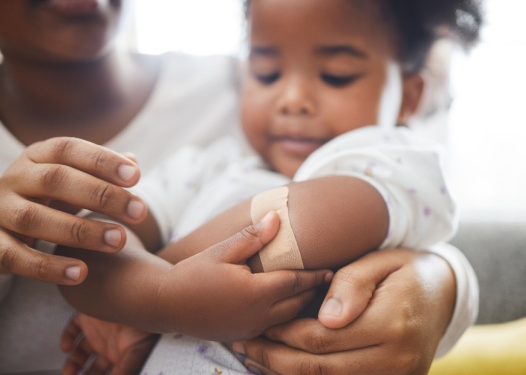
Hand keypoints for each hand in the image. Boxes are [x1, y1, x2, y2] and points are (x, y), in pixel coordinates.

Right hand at [0, 137, 146, 283]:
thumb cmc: (49, 196)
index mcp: (37, 156)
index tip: (136, 176)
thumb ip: (102, 172)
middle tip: (139, 212)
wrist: (0, 223)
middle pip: (56, 180)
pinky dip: (48, 266)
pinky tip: (81, 272)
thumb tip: (133, 162)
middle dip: (102, 196)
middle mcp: (14, 178)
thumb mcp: (74, 179)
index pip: (68, 149)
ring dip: (80, 231)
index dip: (102, 160)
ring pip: (34, 218)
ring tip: (119, 241)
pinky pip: (15, 256)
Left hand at [61, 313, 156, 374]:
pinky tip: (67, 347)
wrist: (139, 301)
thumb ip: (123, 371)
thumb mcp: (134, 356)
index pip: (105, 372)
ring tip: (68, 373)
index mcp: (120, 355)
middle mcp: (109, 344)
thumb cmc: (144, 326)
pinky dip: (66, 338)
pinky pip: (73, 328)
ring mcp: (99, 330)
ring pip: (80, 351)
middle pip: (91, 366)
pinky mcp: (89, 316)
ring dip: (71, 364)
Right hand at [158, 211, 333, 341]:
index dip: (315, 275)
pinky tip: (285, 304)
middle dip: (313, 291)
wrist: (165, 304)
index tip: (331, 268)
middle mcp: (258, 315)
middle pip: (297, 303)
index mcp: (256, 293)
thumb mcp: (222, 250)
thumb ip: (252, 237)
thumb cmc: (193, 273)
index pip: (296, 282)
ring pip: (288, 318)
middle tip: (328, 278)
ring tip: (311, 290)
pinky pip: (273, 327)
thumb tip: (277, 218)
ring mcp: (251, 329)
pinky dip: (285, 315)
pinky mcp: (243, 336)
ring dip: (301, 304)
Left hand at [232, 249, 455, 374]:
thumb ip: (352, 285)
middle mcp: (398, 359)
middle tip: (244, 347)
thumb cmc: (404, 270)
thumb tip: (326, 319)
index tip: (258, 324)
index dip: (284, 335)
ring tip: (254, 360)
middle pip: (321, 370)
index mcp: (393, 323)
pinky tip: (285, 368)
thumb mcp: (380, 262)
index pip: (322, 339)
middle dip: (275, 360)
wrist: (443, 293)